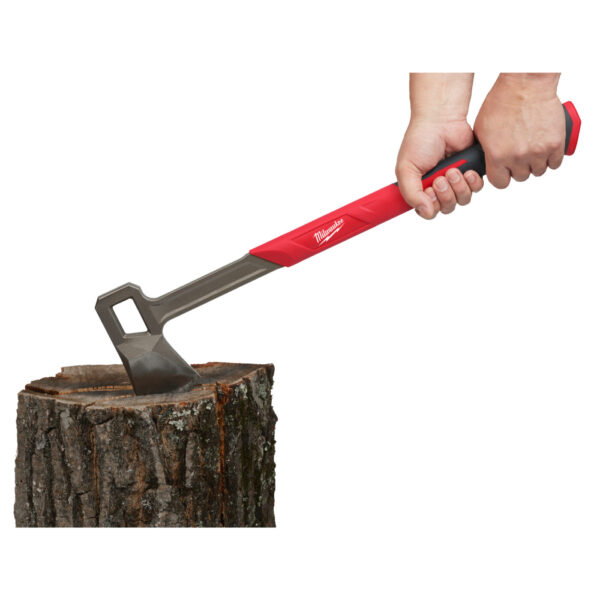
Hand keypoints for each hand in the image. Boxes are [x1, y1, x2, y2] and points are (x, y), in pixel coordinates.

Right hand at [396, 73, 483, 219]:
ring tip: (453, 171)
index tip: (430, 192)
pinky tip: (467, 170)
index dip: (431, 206)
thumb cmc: (420, 141)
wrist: (442, 120)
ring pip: (462, 200)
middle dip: (446, 195)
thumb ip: (411, 194)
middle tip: (441, 179)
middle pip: (447, 208)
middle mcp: (438, 188)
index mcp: (420, 188)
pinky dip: (472, 182)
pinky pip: (476, 188)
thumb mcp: (406, 169)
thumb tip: (425, 212)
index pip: (428, 211)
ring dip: (459, 187)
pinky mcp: (471, 172)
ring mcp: (455, 181)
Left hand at [473, 73, 563, 188]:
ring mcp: (538, 151)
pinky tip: (545, 149)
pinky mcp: (555, 143)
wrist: (526, 83)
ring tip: (532, 148)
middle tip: (519, 153)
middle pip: (520, 177)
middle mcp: (518, 156)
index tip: (504, 171)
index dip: (502, 177)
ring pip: (538, 171)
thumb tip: (487, 163)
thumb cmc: (503, 101)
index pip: (500, 183)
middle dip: (519, 167)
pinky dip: (551, 158)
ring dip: (536, 163)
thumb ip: (486, 150)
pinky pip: (555, 163)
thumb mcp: (482, 129)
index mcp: (497, 156)